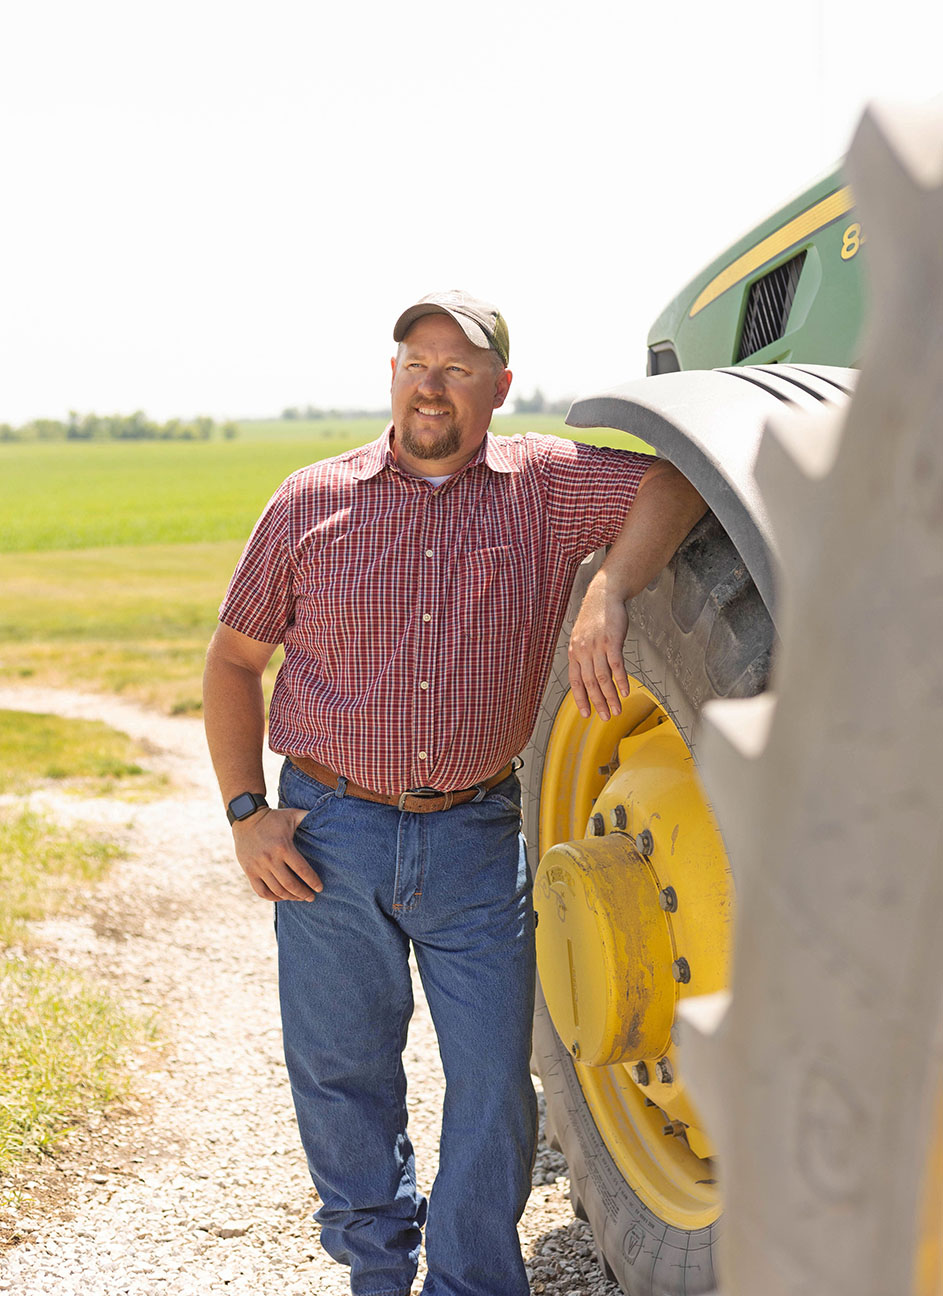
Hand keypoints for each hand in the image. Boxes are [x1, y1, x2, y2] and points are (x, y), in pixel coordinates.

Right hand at [231, 807, 323, 901]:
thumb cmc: (273, 817)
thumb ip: (308, 817)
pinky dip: (272, 898)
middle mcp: (270, 859)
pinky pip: (261, 891)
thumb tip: (326, 815)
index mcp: (283, 847)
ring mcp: (258, 867)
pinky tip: (281, 897)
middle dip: (303, 894)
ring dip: (290, 897)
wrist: (246, 817)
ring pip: (277, 890)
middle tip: (311, 897)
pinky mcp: (249, 871)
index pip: (302, 870)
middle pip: (290, 884)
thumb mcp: (292, 815)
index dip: (313, 881)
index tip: (320, 888)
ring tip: (299, 898)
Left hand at [567, 578, 630, 720]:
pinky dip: (621, 680)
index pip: (575, 682)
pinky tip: (625, 691)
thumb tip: (587, 675)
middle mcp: (583, 651)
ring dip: (610, 696)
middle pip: (590, 683)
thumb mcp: (582, 637)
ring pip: (603, 678)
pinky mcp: (611, 641)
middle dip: (598, 703)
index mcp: (574, 652)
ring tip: (617, 710)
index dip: (581, 699)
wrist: (604, 595)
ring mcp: (597, 646)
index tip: (587, 713)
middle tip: (606, 717)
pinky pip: (616, 665)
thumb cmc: (595, 617)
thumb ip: (583, 655)